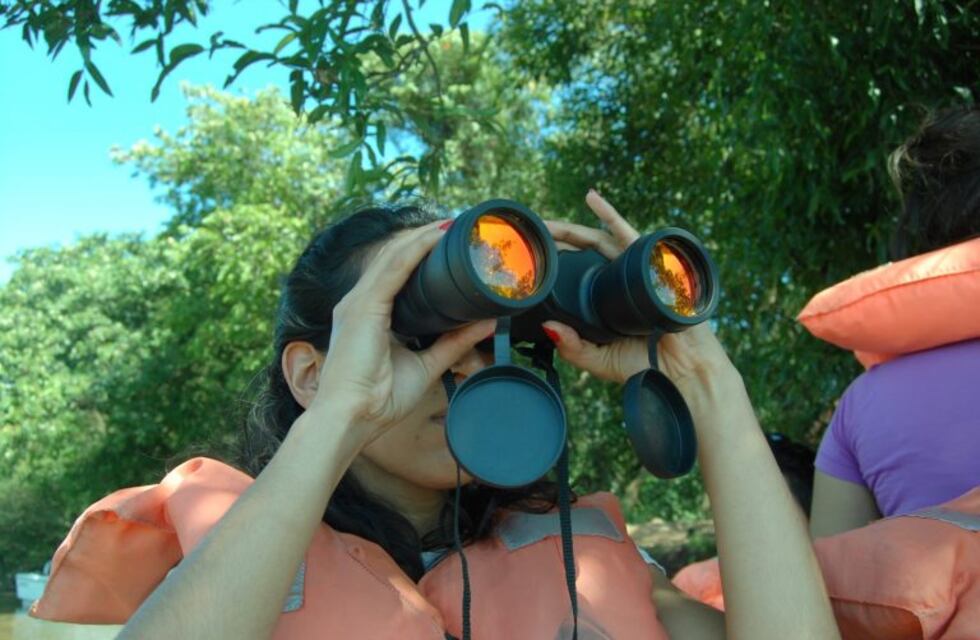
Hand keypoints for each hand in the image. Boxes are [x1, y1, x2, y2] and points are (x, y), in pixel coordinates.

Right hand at [310, 221, 495, 443]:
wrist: (352, 418)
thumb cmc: (379, 399)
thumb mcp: (426, 365)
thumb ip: (453, 343)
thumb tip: (485, 322)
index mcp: (369, 313)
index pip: (396, 273)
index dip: (422, 254)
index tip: (450, 244)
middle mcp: (359, 302)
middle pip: (395, 258)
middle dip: (425, 239)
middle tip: (458, 226)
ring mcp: (358, 301)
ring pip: (394, 256)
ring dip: (425, 237)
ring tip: (453, 224)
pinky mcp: (363, 307)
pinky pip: (393, 268)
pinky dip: (416, 249)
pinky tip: (437, 236)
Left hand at [543, 191, 735, 400]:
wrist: (682, 372)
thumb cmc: (646, 367)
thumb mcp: (598, 359)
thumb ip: (573, 347)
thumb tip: (546, 326)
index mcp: (608, 299)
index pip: (579, 273)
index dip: (557, 263)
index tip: (533, 256)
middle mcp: (621, 281)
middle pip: (586, 253)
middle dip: (559, 241)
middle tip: (534, 233)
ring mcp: (636, 269)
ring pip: (600, 240)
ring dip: (573, 228)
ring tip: (548, 223)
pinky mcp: (651, 263)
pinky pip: (629, 234)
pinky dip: (610, 216)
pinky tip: (591, 200)